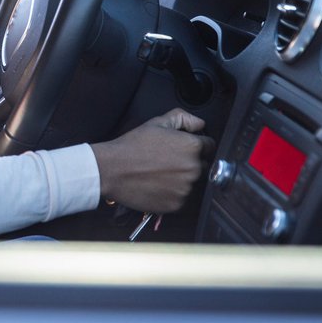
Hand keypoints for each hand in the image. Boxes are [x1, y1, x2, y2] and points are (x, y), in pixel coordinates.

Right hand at [90, 108, 214, 214]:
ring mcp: (186, 188)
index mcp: (192, 146)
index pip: (209, 146)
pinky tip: (158, 184)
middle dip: (190, 162)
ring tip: (161, 173)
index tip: (183, 148)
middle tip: (168, 161)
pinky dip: (173, 193)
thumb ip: (183, 118)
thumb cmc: (132, 147)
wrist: (111, 170)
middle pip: (203, 165)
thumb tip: (200, 124)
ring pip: (193, 183)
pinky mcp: (177, 204)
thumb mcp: (156, 123)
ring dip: (182, 179)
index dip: (196, 144)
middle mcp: (193, 168)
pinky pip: (182, 198)